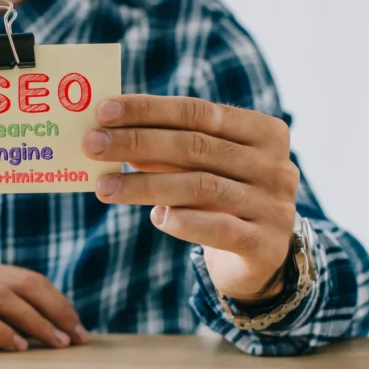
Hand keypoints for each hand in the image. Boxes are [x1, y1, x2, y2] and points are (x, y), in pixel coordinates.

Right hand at [0, 259, 88, 350]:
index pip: (28, 280)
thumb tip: (25, 326)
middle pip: (22, 284)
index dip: (57, 302)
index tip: (78, 327)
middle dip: (56, 310)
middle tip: (77, 337)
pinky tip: (14, 346)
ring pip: (1, 297)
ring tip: (54, 342)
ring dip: (33, 320)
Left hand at [82, 95, 299, 302]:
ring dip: (145, 185)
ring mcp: (275, 206)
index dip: (149, 110)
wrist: (262, 258)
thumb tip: (110, 132)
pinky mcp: (266, 244)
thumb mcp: (202, 168)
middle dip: (137, 143)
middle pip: (197, 146)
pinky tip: (155, 218)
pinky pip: (219, 228)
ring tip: (103, 187)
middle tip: (92, 145)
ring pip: (201, 187)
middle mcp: (276, 165)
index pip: (199, 112)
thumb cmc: (223, 200)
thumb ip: (169, 149)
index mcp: (265, 132)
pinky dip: (183, 221)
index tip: (103, 111)